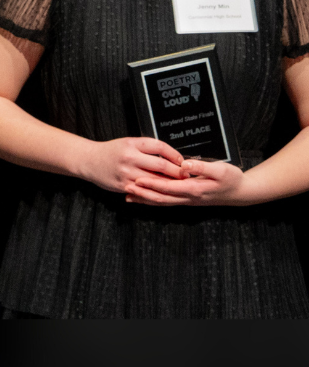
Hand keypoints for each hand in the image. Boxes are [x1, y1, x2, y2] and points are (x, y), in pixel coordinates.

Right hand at [79, 136, 188, 194]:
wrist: (89, 160)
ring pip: (155, 180)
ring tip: (179, 185)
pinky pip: (145, 190)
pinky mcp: (124, 185)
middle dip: (177, 172)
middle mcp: (129, 157)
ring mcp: (126, 172)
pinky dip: (156, 192)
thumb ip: (146, 148)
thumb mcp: (127, 143)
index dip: (174, 154)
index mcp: (131, 143)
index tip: (182, 161)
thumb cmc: (111, 151)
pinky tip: (164, 193)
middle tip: (187, 175)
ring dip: (170, 184)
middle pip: (161, 165)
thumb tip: (170, 157)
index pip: (159, 146)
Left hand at [126, 158, 247, 206]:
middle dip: (143, 194)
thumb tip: (184, 165)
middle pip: (161, 198)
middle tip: (126, 188)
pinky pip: (167, 201)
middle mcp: (188, 197)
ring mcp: (187, 200)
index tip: (137, 180)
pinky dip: (153, 201)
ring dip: (145, 199)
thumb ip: (202, 167)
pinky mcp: (187, 199)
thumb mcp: (221, 170)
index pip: (168, 187)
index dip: (152, 184)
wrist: (242, 193)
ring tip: (128, 196)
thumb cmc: (232, 179)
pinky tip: (143, 198)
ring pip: (162, 202)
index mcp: (194, 189)